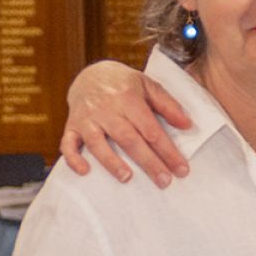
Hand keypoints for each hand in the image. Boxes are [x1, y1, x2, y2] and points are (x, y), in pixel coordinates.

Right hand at [57, 61, 193, 186]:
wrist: (90, 74)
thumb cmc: (124, 84)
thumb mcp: (148, 85)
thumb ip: (167, 104)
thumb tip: (187, 125)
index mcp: (128, 98)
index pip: (150, 129)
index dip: (167, 150)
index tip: (181, 168)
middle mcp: (106, 109)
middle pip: (128, 139)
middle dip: (148, 161)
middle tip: (164, 181)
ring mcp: (86, 118)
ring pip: (97, 143)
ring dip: (111, 162)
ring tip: (127, 178)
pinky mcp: (72, 126)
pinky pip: (68, 144)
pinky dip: (73, 159)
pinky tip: (85, 172)